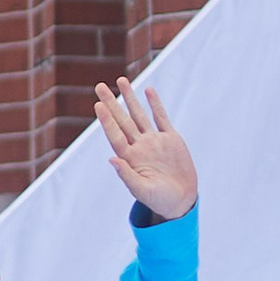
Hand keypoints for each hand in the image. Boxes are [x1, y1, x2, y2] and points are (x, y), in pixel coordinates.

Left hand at [93, 76, 196, 220]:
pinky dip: (155, 104)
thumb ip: (127, 176)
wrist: (181, 200)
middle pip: (122, 120)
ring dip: (130, 98)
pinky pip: (161, 118)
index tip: (98, 105)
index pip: (115, 135)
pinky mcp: (170, 139)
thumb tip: (112, 160)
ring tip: (121, 80)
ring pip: (139, 114)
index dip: (107, 120)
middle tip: (99, 86)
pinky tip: (148, 91)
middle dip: (112, 102)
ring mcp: (154, 141)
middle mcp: (139, 146)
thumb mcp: (142, 191)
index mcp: (130, 158)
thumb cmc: (159, 200)